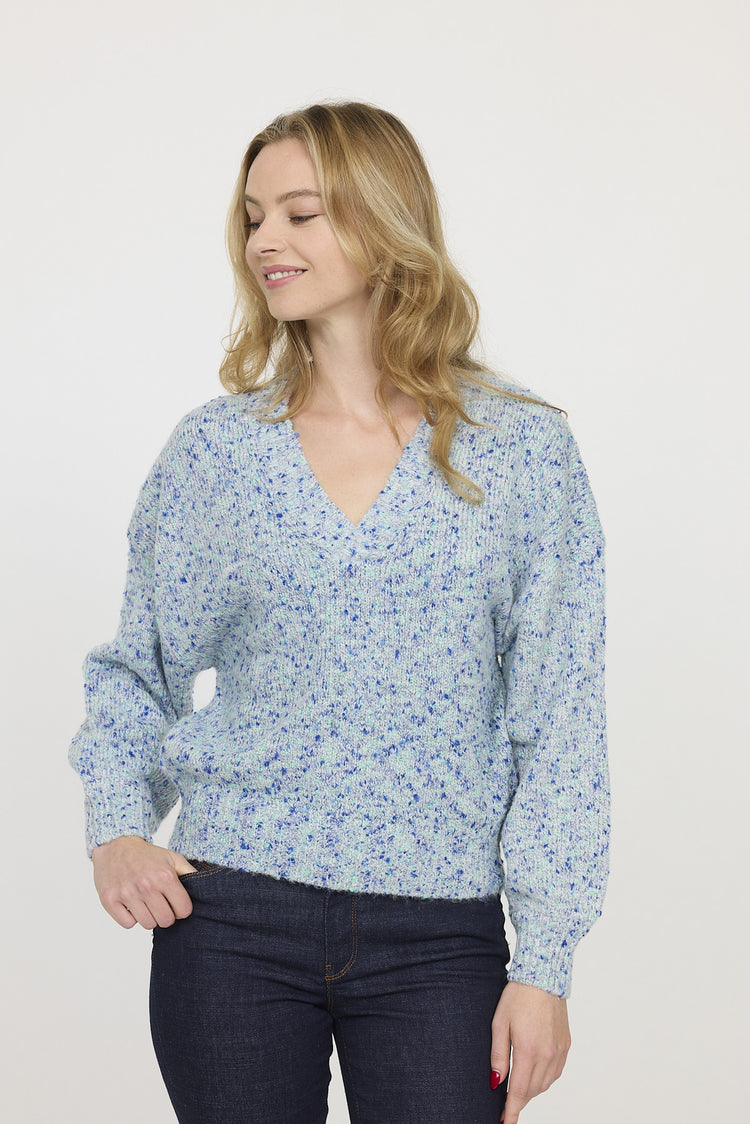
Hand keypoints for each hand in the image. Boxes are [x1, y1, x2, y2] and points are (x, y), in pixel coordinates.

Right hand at [91, 835, 197, 929]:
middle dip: (166, 915)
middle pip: (166, 921)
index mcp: (165, 876)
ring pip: (148, 924)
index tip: (176, 903)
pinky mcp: (109, 900)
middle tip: (161, 905)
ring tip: (146, 903)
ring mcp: (127, 893)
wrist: (115, 845)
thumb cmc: (147, 855)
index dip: (182, 909)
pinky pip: (128, 924)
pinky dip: (131, 918)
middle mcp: (146, 885)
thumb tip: (206, 888)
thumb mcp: (172, 858)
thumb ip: (190, 873)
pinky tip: (132, 905)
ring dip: (149, 917)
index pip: (183, 910)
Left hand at [490, 980, 570, 1123]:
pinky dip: (545, 1079)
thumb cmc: (518, 996)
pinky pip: (556, 1072)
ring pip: (545, 1084)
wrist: (543, 976)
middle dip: (519, 1100)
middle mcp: (547, 1054)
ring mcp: (559, 1050)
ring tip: (519, 1088)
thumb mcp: (499, 1023)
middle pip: (532, 1090)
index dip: (511, 1111)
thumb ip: (498, 1055)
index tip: (505, 1123)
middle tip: (506, 1104)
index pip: (519, 1091)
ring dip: (532, 1090)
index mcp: (528, 1050)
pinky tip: (535, 1074)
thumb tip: (496, 1082)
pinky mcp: (566, 1044)